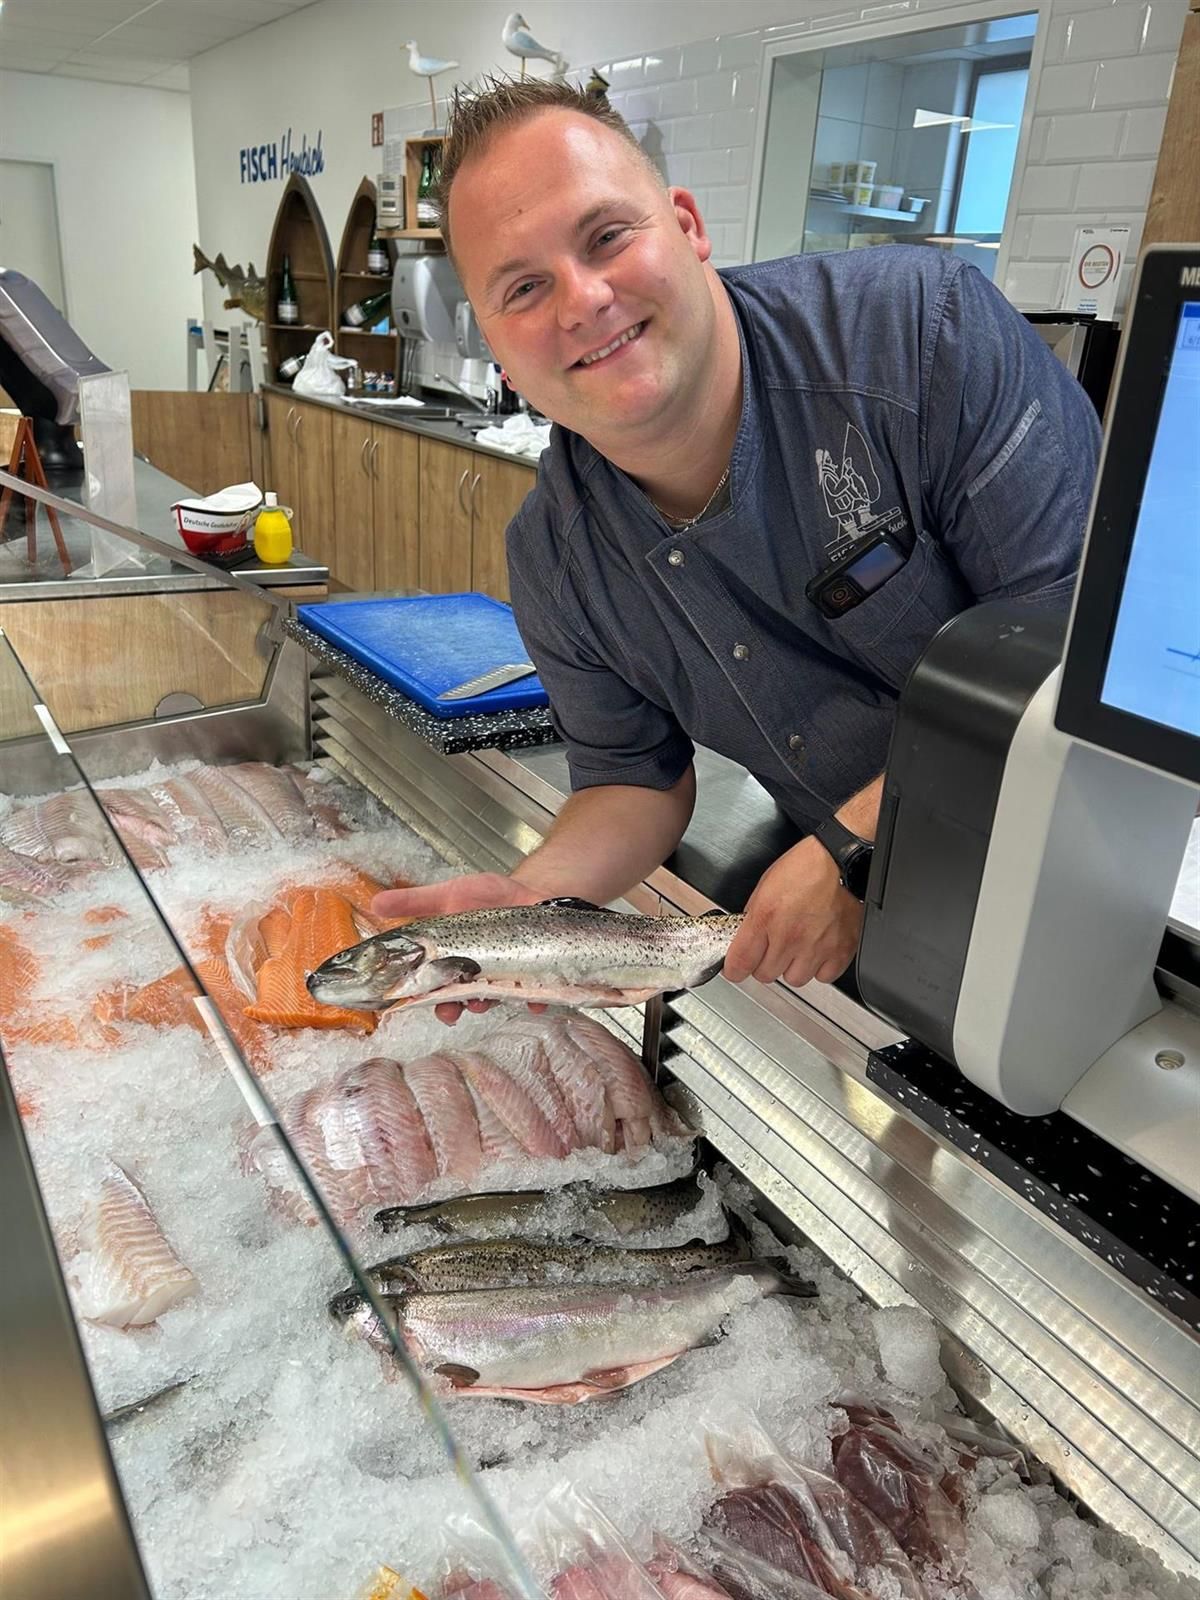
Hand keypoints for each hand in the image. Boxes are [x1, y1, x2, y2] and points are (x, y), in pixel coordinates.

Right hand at [370, 873, 548, 1025]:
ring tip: (485, 1000)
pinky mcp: (533, 974)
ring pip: (492, 999)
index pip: (434, 984)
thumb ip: (414, 901)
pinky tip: (534, 1000)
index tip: (417, 1001)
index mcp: (453, 959)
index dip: (425, 996)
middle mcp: (477, 973)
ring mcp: (505, 976)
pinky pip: (535, 993)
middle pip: (461, 999)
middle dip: (454, 1008)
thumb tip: (374, 903)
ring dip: (488, 1004)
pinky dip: (535, 998)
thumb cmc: (489, 898)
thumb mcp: (449, 894)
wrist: (530, 893)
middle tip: (451, 1010)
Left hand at [722, 838, 862, 990]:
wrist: (835, 861)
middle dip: (765, 964)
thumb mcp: (763, 889)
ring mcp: (816, 946)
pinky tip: (817, 950)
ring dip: (793, 967)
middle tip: (773, 948)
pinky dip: (820, 967)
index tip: (736, 969)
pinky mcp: (840, 950)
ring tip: (798, 947)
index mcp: (765, 918)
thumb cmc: (802, 869)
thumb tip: (744, 941)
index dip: (734, 969)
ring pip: (794, 979)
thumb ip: (753, 919)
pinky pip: (823, 976)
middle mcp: (790, 936)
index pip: (740, 963)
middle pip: (765, 975)